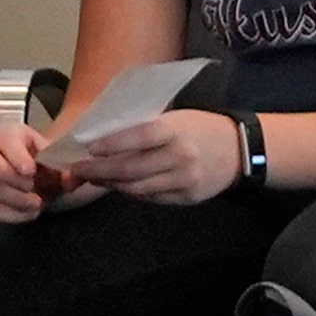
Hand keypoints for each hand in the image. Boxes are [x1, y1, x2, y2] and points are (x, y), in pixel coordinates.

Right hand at [0, 122, 54, 223]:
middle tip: (32, 190)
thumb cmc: (44, 164)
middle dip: (8, 178)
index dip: (16, 155)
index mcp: (10, 134)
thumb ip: (64, 166)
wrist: (39, 178)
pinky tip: (25, 214)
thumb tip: (68, 179)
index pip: (6, 139)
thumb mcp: (57, 159)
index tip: (30, 171)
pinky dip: (6, 215)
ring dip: (11, 200)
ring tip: (35, 205)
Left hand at [75, 106, 246, 207]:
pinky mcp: (186, 198)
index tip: (88, 147)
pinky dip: (131, 192)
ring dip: (111, 184)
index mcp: (176, 130)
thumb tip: (105, 136)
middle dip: (100, 171)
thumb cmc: (200, 128)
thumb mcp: (176, 118)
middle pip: (132, 169)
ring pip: (138, 188)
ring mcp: (184, 181)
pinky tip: (118, 185)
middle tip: (77, 170)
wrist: (239, 150)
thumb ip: (146, 127)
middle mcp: (180, 157)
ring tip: (92, 178)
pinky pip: (151, 198)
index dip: (112, 144)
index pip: (139, 137)